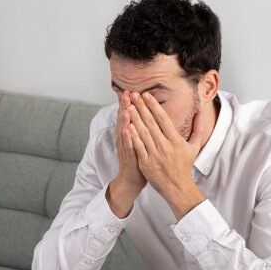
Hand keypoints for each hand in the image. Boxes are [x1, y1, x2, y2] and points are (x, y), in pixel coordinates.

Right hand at [107, 90, 146, 217]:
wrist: (132, 179)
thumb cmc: (138, 158)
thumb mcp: (140, 140)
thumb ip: (142, 126)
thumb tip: (146, 113)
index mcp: (129, 133)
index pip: (129, 115)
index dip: (130, 103)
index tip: (132, 91)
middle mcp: (125, 138)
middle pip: (124, 120)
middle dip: (125, 106)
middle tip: (126, 94)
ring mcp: (125, 148)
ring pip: (124, 131)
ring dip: (124, 120)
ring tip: (125, 108)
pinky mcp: (128, 157)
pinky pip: (127, 146)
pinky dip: (127, 138)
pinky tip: (127, 129)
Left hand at [125, 91, 210, 218]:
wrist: (177, 186)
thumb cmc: (184, 166)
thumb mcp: (194, 147)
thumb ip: (198, 128)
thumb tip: (201, 113)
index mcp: (176, 141)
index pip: (163, 119)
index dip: (154, 106)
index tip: (146, 95)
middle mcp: (165, 146)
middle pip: (151, 123)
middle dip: (141, 107)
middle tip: (134, 95)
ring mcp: (154, 155)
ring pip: (142, 133)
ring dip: (134, 118)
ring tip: (128, 106)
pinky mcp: (146, 163)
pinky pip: (138, 146)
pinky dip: (132, 136)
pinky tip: (126, 126)